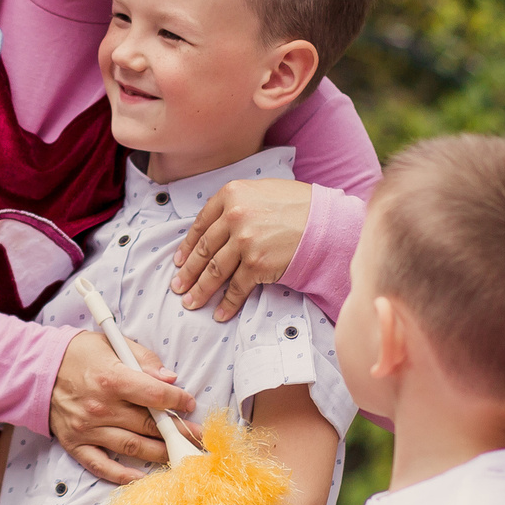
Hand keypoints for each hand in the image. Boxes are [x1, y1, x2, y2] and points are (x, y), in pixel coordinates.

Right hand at [48, 330, 192, 484]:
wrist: (36, 368)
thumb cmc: (78, 354)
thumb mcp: (112, 343)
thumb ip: (143, 359)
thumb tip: (170, 378)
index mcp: (112, 378)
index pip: (155, 395)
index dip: (178, 400)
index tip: (189, 403)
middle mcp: (101, 407)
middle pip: (149, 425)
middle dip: (178, 431)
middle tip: (197, 436)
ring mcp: (87, 429)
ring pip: (132, 447)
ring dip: (160, 453)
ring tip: (179, 454)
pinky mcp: (75, 444)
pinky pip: (101, 466)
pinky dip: (122, 476)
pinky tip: (142, 477)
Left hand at [174, 178, 312, 320]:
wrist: (326, 222)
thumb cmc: (298, 205)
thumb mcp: (261, 190)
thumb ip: (236, 203)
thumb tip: (216, 226)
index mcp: (231, 194)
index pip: (200, 225)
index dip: (187, 247)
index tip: (179, 261)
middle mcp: (234, 216)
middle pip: (204, 251)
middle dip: (188, 272)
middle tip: (178, 286)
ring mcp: (244, 242)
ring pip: (215, 272)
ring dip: (200, 291)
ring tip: (190, 303)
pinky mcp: (257, 264)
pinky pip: (237, 288)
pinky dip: (227, 304)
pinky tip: (219, 313)